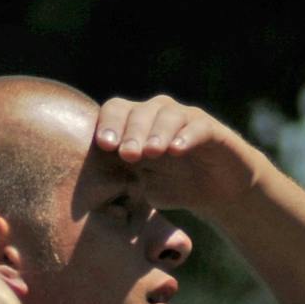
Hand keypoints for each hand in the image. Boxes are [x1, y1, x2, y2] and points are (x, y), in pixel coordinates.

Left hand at [93, 94, 264, 213]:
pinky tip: (177, 150)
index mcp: (136, 125)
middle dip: (131, 132)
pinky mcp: (212, 130)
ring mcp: (186, 120)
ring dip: (156, 132)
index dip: (108, 124)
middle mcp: (159, 115)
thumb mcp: (140, 185)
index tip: (104, 146)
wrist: (218, 192)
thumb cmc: (173, 185)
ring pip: (167, 114)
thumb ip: (119, 178)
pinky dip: (186, 136)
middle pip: (139, 111)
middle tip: (128, 154)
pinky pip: (197, 127)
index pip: (116, 111)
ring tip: (152, 152)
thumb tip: (86, 185)